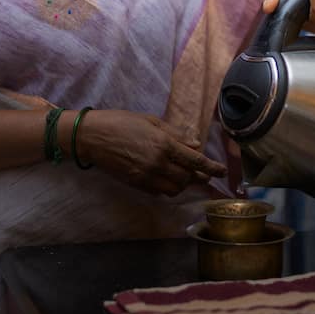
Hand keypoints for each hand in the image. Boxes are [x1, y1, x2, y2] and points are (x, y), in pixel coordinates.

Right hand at [77, 109, 226, 196]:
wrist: (93, 137)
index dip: (211, 167)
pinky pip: (159, 192)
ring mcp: (147, 176)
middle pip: (187, 178)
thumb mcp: (151, 121)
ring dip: (182, 184)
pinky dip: (166, 187)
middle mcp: (158, 163)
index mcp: (164, 144)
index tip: (222, 172)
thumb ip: (175, 134)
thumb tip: (196, 144)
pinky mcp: (137, 184)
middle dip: (197, 176)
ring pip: (175, 189)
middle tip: (201, 173)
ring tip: (182, 175)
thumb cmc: (121, 122)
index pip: (195, 161)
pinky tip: (164, 178)